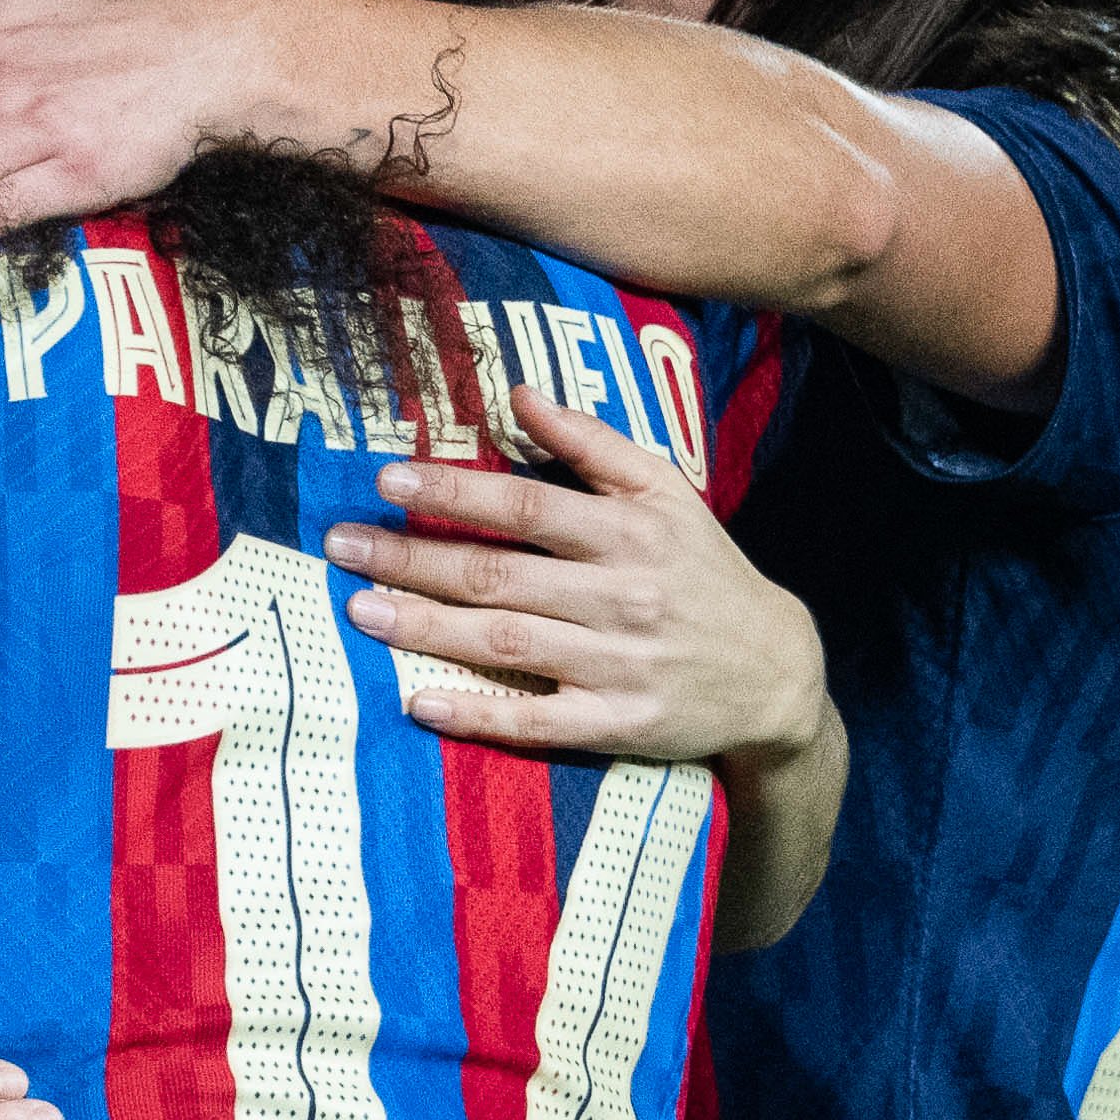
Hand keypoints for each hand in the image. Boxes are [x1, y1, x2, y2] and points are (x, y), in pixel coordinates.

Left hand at [326, 400, 830, 771]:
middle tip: (341, 546)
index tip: (388, 481)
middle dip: (413, 559)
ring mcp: (618, 666)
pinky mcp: (618, 725)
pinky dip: (476, 714)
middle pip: (500, 576)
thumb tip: (519, 393)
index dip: (454, 494)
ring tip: (359, 610)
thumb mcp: (667, 494)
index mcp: (631, 532)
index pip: (527, 507)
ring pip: (505, 644)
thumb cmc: (705, 572)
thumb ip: (593, 444)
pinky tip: (419, 701)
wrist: (778, 673)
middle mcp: (622, 597)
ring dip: (426, 628)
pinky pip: (535, 722)